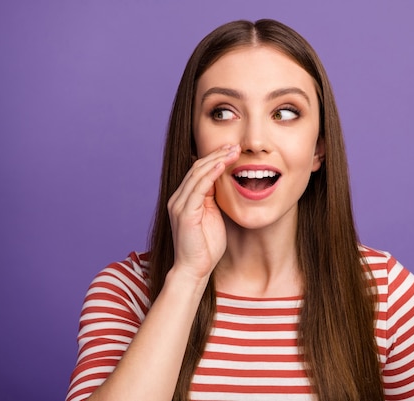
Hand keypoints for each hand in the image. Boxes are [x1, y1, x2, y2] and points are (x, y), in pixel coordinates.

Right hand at [167, 144, 239, 280]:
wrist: (194, 269)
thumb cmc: (206, 247)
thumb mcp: (214, 217)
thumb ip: (215, 200)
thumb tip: (225, 184)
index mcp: (185, 199)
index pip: (199, 171)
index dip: (215, 158)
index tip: (232, 149)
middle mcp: (178, 199)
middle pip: (197, 168)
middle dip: (217, 154)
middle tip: (235, 145)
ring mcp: (179, 205)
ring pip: (197, 174)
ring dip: (216, 160)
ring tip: (232, 150)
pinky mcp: (185, 213)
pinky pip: (198, 188)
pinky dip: (211, 175)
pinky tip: (222, 165)